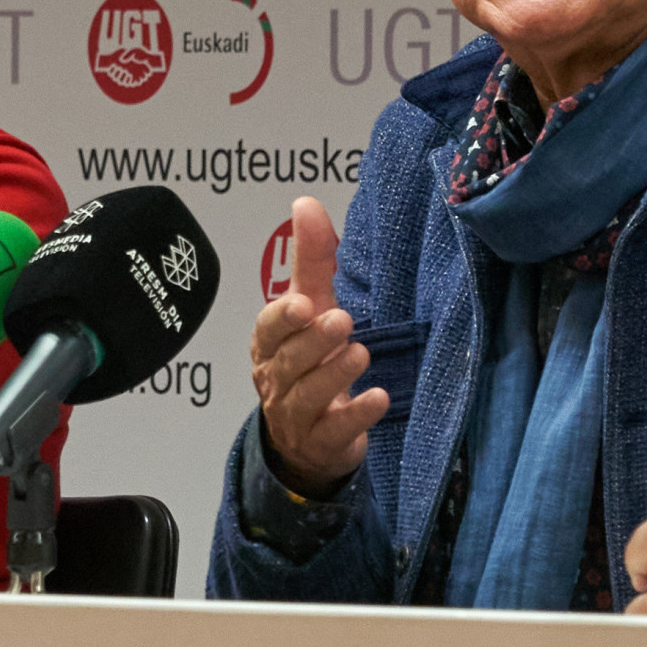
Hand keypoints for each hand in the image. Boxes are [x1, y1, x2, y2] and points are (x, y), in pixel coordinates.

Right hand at [248, 196, 385, 493]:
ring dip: (334, 375)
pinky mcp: (323, 443)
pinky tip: (377, 398)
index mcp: (270, 345)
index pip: (269, 329)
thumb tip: (305, 203)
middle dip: (313, 342)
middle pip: (289, 361)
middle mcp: (277, 380)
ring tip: (360, 354)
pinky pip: (335, 431)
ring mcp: (296, 416)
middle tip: (342, 321)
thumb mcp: (311, 309)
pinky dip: (356, 416)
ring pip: (308, 396)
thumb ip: (310, 260)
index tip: (303, 304)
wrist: (308, 439)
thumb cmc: (310, 361)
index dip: (283, 317)